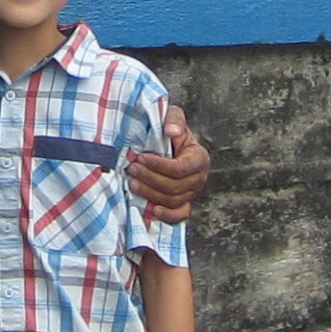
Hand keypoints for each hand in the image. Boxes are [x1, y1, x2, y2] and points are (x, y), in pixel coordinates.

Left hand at [128, 102, 209, 221]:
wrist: (171, 143)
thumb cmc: (171, 130)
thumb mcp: (174, 116)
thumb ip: (174, 119)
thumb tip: (170, 131)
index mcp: (199, 157)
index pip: (180, 168)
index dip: (158, 166)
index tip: (140, 158)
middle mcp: (199, 178)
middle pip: (175, 187)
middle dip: (150, 179)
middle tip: (131, 169)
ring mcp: (193, 193)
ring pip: (173, 201)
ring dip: (150, 193)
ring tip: (132, 183)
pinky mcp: (185, 203)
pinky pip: (180, 215)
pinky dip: (167, 215)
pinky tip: (152, 209)